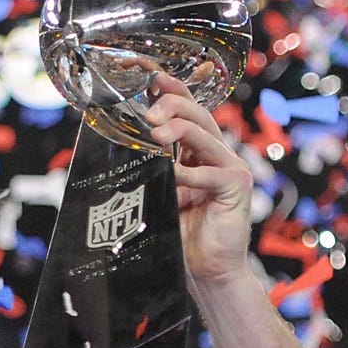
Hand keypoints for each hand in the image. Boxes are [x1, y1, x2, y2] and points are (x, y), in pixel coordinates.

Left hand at [144, 72, 253, 288]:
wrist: (205, 273)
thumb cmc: (178, 236)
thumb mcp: (154, 197)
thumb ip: (145, 173)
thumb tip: (111, 151)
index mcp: (193, 152)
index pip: (184, 112)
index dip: (170, 90)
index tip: (149, 74)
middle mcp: (213, 154)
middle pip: (197, 115)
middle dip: (173, 105)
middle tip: (148, 112)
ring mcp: (228, 168)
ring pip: (205, 136)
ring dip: (181, 128)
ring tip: (157, 131)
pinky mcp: (237, 188)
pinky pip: (213, 174)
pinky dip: (192, 174)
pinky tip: (174, 174)